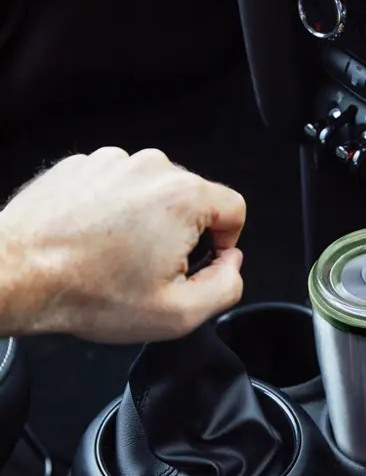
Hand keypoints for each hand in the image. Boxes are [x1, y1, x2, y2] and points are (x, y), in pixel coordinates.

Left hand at [0, 148, 245, 341]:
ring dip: (143, 223)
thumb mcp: (178, 313)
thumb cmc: (88, 292)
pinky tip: (91, 242)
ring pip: (151, 193)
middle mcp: (150, 168)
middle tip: (149, 270)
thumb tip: (231, 265)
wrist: (17, 275)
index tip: (199, 264)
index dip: (225, 243)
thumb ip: (226, 287)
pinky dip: (109, 213)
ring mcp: (111, 161)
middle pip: (192, 199)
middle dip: (180, 234)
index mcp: (182, 196)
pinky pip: (114, 187)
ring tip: (113, 257)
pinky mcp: (81, 166)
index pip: (234, 208)